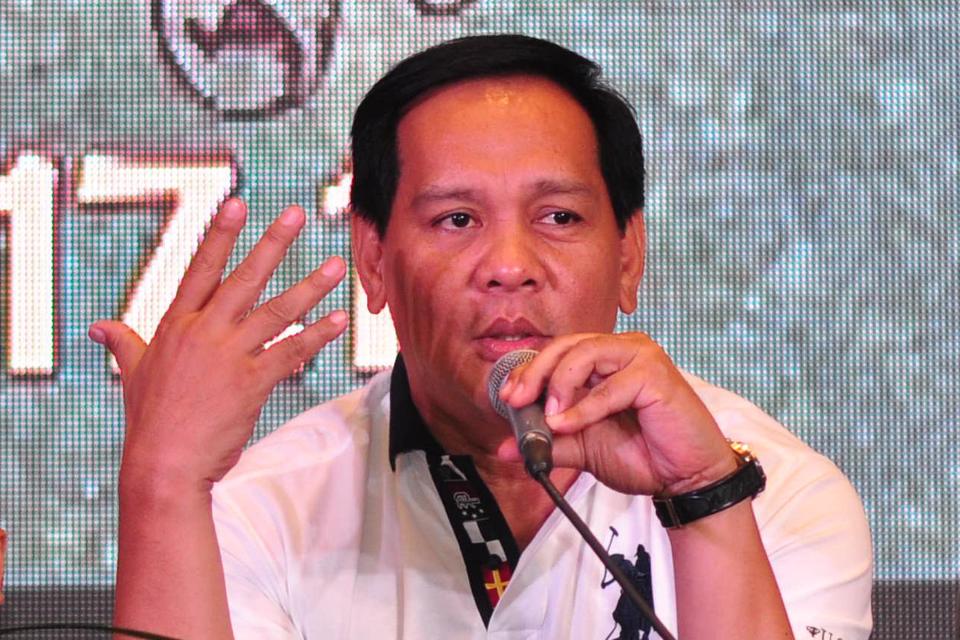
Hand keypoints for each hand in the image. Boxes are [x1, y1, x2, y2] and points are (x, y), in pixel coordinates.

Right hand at [89, 198, 347, 492]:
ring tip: (335, 266)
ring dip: (309, 288)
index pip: (200, 269)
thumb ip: (124, 343)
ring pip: (275, 312)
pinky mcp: (251, 383)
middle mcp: (204, 333)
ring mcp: (229, 356)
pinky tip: (338, 320)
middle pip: (243, 279)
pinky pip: (290, 352)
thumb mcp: (132, 374)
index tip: (236, 204)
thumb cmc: (148, 421)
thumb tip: (99, 327)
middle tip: (295, 215)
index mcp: (176, 325)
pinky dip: (316, 336)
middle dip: (272, 244)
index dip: (219, 235)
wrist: (163, 464)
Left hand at [497, 333, 737, 495]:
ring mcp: (640, 356)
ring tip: (550, 416)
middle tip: (517, 401)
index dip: (529, 371)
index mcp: (604, 360)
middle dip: (536, 373)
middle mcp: (622, 349)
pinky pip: (609, 385)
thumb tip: (506, 448)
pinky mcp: (655, 373)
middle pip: (566, 346)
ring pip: (585, 353)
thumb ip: (547, 443)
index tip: (508, 398)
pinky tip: (569, 424)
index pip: (558, 352)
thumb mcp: (583, 448)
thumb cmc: (643, 455)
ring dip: (559, 385)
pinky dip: (585, 407)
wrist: (685, 479)